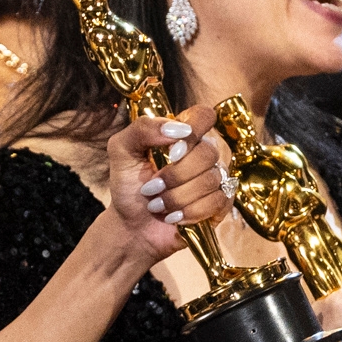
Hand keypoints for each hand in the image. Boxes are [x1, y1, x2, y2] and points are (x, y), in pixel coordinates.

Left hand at [104, 105, 226, 261]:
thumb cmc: (128, 187)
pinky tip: (174, 217)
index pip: (204, 116)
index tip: (171, 151)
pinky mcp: (220, 203)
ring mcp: (214, 178)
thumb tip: (176, 129)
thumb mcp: (121, 151)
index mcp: (182, 135)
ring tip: (157, 205)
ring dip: (176, 197)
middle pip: (208, 152)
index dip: (192, 131)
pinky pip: (218, 201)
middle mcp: (202, 153)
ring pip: (210, 180)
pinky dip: (190, 212)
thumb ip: (142, 129)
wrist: (131, 226)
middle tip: (151, 188)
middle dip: (175, 175)